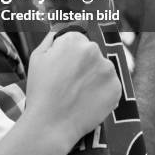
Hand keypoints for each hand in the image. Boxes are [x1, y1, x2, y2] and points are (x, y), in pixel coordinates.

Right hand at [24, 31, 120, 146]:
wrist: (51, 123)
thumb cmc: (41, 89)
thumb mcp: (37, 57)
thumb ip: (51, 39)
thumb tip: (59, 30)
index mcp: (73, 40)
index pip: (76, 40)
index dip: (67, 54)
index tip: (62, 68)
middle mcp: (94, 50)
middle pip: (90, 52)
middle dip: (83, 63)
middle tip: (69, 82)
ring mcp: (107, 69)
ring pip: (101, 68)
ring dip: (93, 76)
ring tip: (78, 93)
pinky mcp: (117, 88)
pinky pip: (110, 84)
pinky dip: (102, 91)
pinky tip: (88, 100)